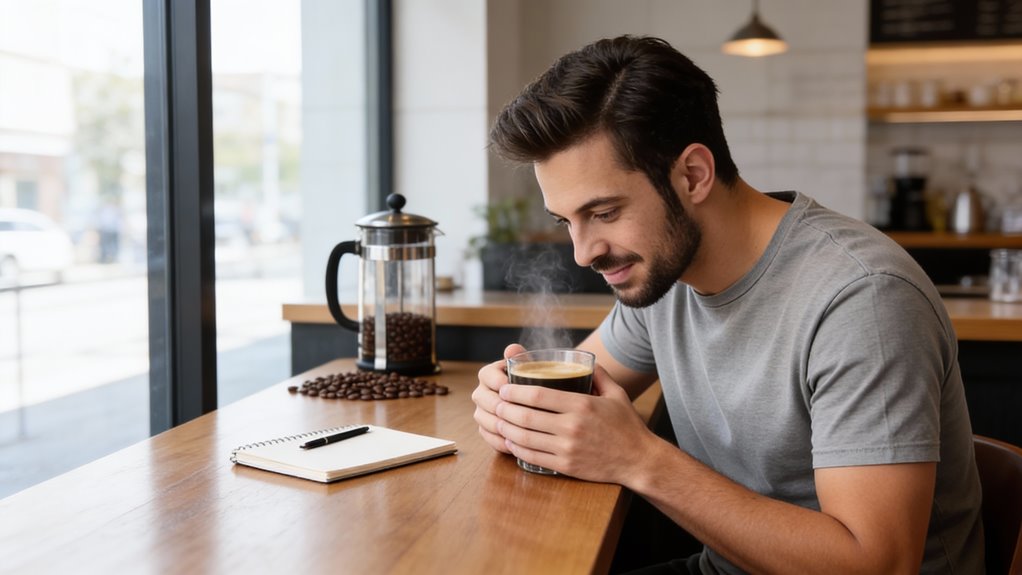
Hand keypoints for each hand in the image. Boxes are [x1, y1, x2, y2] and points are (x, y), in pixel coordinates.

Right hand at [472, 343, 525, 453]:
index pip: (486, 375)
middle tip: (513, 410)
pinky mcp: (486, 429)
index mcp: (489, 374)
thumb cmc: (533, 381)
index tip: (508, 385)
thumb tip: (512, 349)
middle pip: (481, 398)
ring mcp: (482, 412)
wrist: (537, 401)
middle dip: (497, 405)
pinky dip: (499, 441)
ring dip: (498, 424)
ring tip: (514, 428)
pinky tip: (513, 443)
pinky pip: (487, 436)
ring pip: (483, 418)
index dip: (495, 380)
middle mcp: (482, 392)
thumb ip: (521, 357)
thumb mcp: (530, 368)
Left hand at [495, 362, 656, 482]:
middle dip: (505, 409)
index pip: (538, 395)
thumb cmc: (627, 425)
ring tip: (498, 421)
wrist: (639, 460)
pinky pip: (533, 457)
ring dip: (506, 429)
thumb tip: (583, 359)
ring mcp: (567, 448)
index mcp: (582, 405)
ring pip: (525, 438)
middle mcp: (572, 426)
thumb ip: (598, 374)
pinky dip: (517, 448)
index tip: (506, 388)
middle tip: (497, 404)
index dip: (516, 391)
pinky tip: (511, 441)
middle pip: (526, 416)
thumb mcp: (617, 394)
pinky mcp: (566, 466)